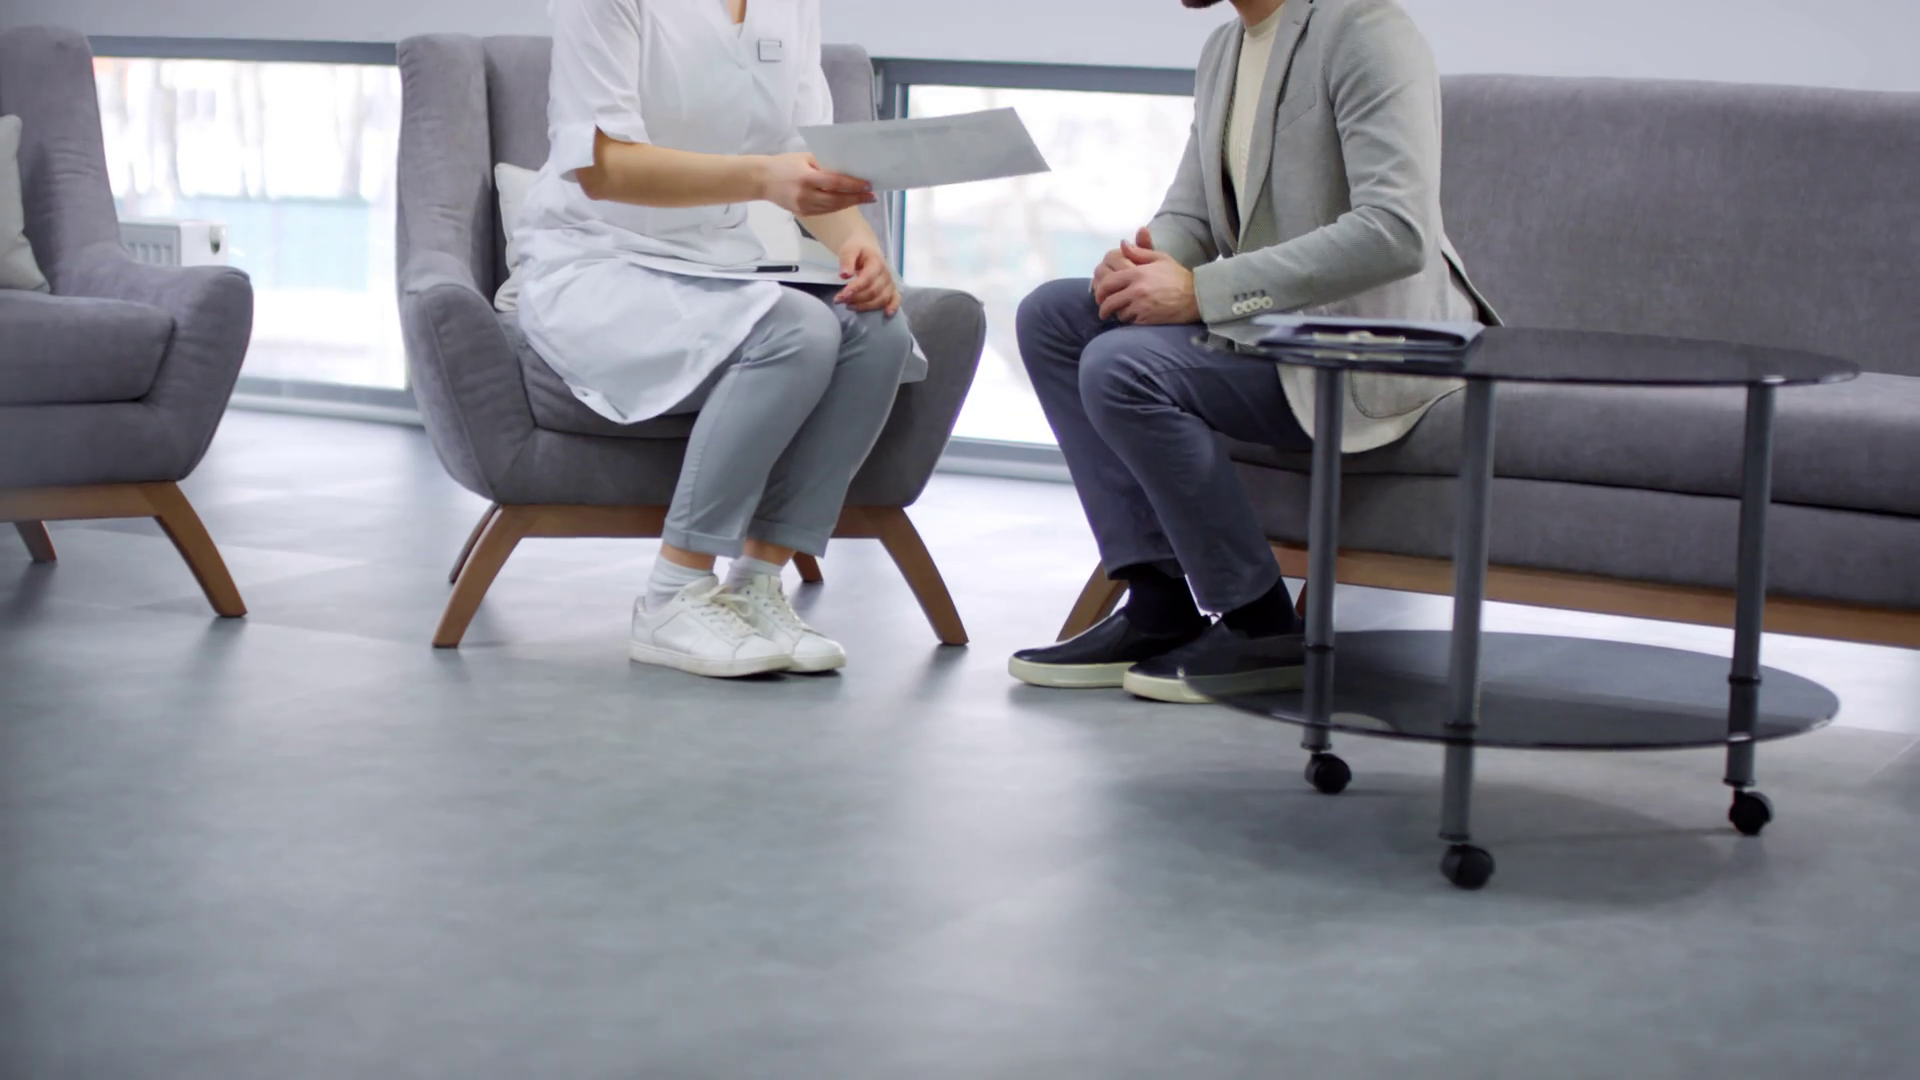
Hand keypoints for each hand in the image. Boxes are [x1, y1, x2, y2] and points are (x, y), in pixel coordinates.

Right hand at [758, 153, 874, 216]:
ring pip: (832, 208)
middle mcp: (805, 195)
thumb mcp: (804, 157)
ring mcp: (803, 206)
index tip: (868, 185)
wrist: (761, 179)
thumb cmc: (784, 163)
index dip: (853, 185)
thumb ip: (824, 163)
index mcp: (806, 178)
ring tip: (864, 199)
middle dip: (856, 198)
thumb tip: (846, 168)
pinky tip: (847, 202)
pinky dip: (837, 207)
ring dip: (849, 204)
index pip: (835, 183)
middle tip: (872, 196)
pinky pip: (824, 211)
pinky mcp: (802, 213)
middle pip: (836, 199)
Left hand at [834, 239, 900, 316]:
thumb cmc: (856, 249)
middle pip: (873, 291)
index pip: (867, 279)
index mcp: (876, 262)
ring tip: (849, 306)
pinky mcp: (891, 289)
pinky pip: (895, 299)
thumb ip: (846, 261)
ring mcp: (889, 282)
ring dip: (865, 306)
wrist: (865, 247)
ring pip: (881, 299)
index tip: (840, 297)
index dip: (854, 289)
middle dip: (855, 299)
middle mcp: (885, 274)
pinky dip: (893, 307)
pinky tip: (886, 314)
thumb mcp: (848, 250)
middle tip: (839, 300)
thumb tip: (845, 275)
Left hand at [1096, 231, 1199, 324]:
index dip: (1100, 291)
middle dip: (1103, 308)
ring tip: (1124, 312)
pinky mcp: (1147, 319)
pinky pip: (1130, 322)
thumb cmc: (1178, 276)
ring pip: (1119, 313)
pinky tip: (1136, 317)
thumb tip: (1122, 244)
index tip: (1100, 296)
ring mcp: (1141, 306)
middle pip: (1109, 302)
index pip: (1108, 283)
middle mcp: (1136, 290)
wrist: (1196, 297)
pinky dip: (1130, 320)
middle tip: (1104, 311)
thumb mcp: (1160, 258)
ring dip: (1119, 314)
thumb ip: (1139, 251)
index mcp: (1137, 273)